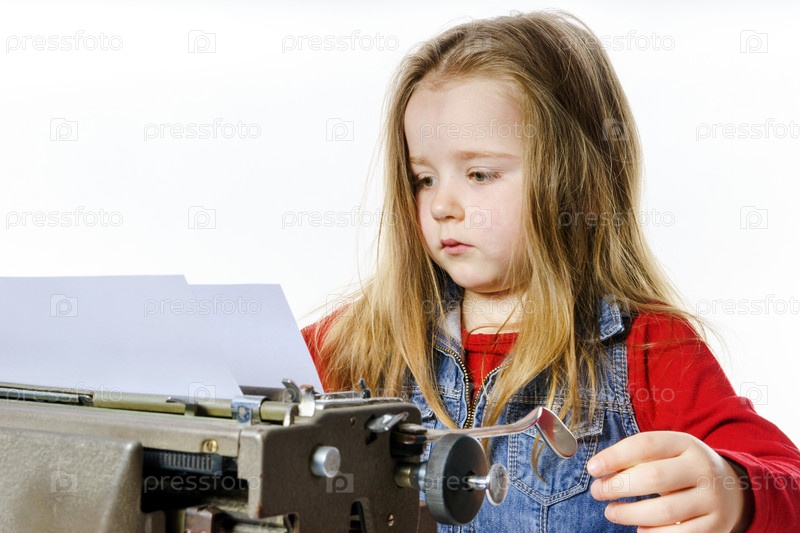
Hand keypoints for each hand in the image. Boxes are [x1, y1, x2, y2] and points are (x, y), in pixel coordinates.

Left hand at [588, 431, 753, 531]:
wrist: (732, 490)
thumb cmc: (683, 468)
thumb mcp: (668, 453)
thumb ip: (638, 458)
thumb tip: (600, 470)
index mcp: (687, 444)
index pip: (646, 445)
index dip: (615, 456)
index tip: (592, 468)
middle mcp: (703, 469)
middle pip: (654, 477)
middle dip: (618, 486)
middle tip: (597, 492)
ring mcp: (712, 500)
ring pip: (664, 511)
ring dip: (630, 514)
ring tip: (611, 512)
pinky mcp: (716, 527)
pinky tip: (638, 529)